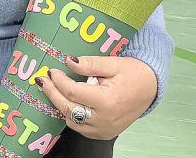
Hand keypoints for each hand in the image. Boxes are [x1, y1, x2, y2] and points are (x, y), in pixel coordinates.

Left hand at [38, 56, 156, 139]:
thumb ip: (89, 64)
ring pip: (72, 121)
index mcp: (107, 101)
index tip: (51, 71)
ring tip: (56, 90)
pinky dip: (72, 116)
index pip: (72, 92)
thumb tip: (68, 61)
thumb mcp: (112, 63)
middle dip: (53, 93)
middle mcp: (104, 119)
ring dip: (61, 105)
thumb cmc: (133, 73)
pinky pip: (81, 128)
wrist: (151, 88)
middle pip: (68, 109)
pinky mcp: (105, 133)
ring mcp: (104, 129)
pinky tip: (70, 102)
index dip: (58, 81)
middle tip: (44, 81)